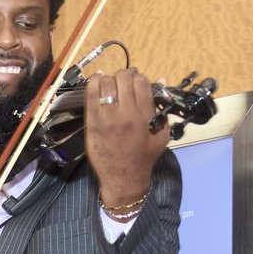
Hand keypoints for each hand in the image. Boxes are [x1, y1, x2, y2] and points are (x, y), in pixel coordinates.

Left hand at [83, 66, 170, 213]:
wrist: (124, 177)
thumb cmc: (144, 157)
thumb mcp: (161, 135)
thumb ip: (162, 108)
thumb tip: (160, 80)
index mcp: (144, 116)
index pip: (141, 82)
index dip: (138, 78)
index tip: (135, 83)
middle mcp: (126, 114)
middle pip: (123, 78)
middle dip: (123, 76)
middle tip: (121, 83)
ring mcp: (107, 118)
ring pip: (106, 83)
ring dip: (108, 79)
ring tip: (109, 85)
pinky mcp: (92, 122)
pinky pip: (90, 95)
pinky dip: (93, 83)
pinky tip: (96, 81)